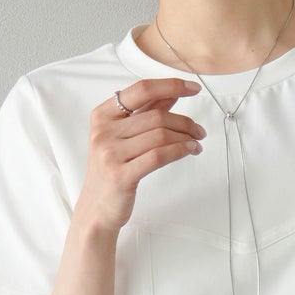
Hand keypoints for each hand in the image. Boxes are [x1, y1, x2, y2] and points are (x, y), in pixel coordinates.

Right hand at [75, 77, 206, 233]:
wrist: (96, 208)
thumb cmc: (112, 170)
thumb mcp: (123, 136)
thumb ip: (146, 112)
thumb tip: (173, 92)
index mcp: (102, 116)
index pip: (141, 90)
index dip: (171, 85)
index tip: (193, 88)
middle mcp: (103, 132)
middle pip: (156, 116)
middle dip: (184, 121)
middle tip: (198, 130)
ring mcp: (111, 154)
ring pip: (161, 135)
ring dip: (186, 137)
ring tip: (195, 143)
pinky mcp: (122, 175)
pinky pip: (159, 156)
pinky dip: (181, 150)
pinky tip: (190, 151)